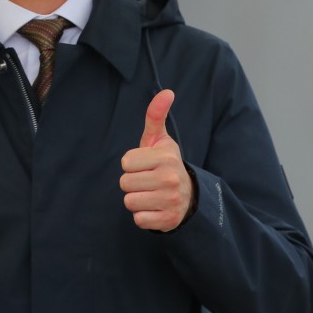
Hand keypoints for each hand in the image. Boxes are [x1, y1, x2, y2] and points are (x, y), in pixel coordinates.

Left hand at [120, 89, 192, 231]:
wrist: (187, 195)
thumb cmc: (165, 163)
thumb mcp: (160, 140)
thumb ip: (156, 116)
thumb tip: (166, 92)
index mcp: (166, 157)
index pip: (126, 163)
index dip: (132, 164)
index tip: (145, 165)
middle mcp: (170, 178)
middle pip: (125, 183)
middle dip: (132, 182)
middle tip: (147, 180)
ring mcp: (170, 201)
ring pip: (129, 202)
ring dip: (136, 199)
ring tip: (150, 193)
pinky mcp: (168, 220)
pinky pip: (138, 219)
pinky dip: (143, 215)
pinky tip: (154, 207)